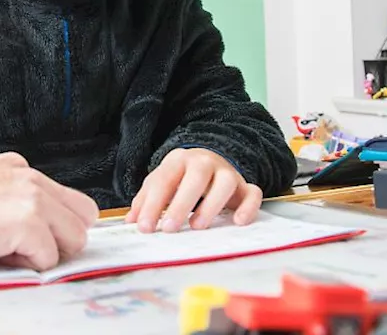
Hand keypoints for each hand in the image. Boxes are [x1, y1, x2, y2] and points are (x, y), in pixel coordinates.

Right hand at [0, 152, 99, 269]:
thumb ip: (14, 204)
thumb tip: (44, 239)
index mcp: (20, 169)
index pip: (71, 203)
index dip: (57, 228)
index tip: (28, 241)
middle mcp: (30, 177)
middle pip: (83, 219)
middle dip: (59, 242)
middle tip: (19, 250)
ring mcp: (31, 197)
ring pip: (74, 240)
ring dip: (43, 254)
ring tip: (3, 250)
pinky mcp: (26, 221)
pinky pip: (48, 260)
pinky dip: (24, 267)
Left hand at [126, 148, 262, 232]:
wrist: (211, 159)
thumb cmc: (181, 177)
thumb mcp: (161, 183)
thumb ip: (146, 200)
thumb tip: (132, 220)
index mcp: (179, 161)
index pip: (164, 180)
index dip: (152, 204)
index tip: (145, 228)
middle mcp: (204, 162)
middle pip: (195, 177)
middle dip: (181, 203)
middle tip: (169, 228)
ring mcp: (227, 173)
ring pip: (225, 182)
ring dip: (212, 205)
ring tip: (197, 226)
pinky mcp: (244, 186)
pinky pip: (253, 192)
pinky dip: (248, 207)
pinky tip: (238, 222)